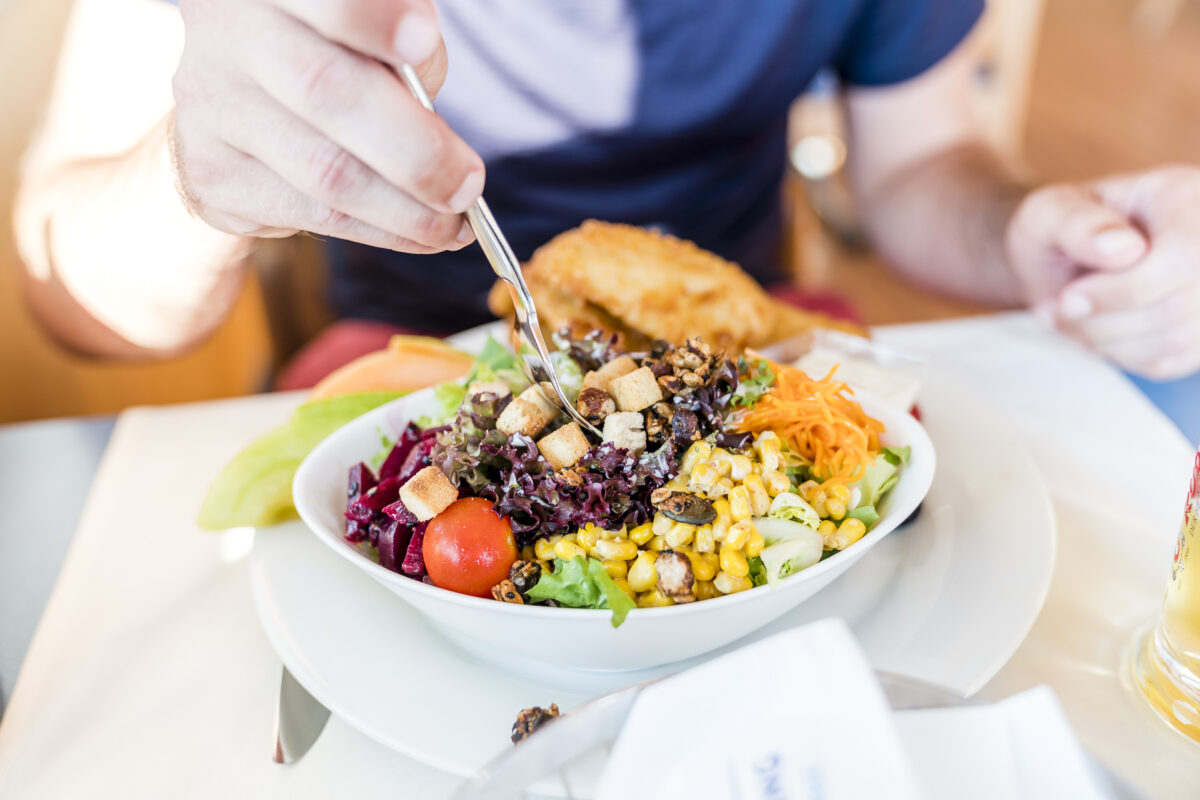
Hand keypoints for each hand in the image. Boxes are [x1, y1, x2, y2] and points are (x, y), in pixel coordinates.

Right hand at [171, 0, 481, 252]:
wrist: (250, 91)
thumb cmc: (336, 45)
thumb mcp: (376, 23)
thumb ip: (403, 48)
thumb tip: (438, 134)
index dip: (373, 20)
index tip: (422, 45)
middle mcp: (228, 34)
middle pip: (326, 93)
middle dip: (415, 152)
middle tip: (468, 186)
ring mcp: (210, 106)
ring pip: (324, 174)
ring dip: (406, 212)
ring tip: (456, 225)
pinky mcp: (211, 172)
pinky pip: (312, 215)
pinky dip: (380, 231)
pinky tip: (418, 234)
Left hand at [1006, 165, 1199, 379]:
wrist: (1068, 261)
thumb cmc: (1060, 231)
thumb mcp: (1050, 212)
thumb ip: (1076, 222)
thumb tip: (1122, 249)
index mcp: (1185, 197)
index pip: (1184, 256)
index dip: (1123, 290)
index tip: (1068, 297)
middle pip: (1177, 306)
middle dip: (1102, 320)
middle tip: (1056, 310)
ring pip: (1174, 340)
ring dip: (1104, 340)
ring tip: (1068, 318)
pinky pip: (1165, 360)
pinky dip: (1117, 353)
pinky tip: (1093, 329)